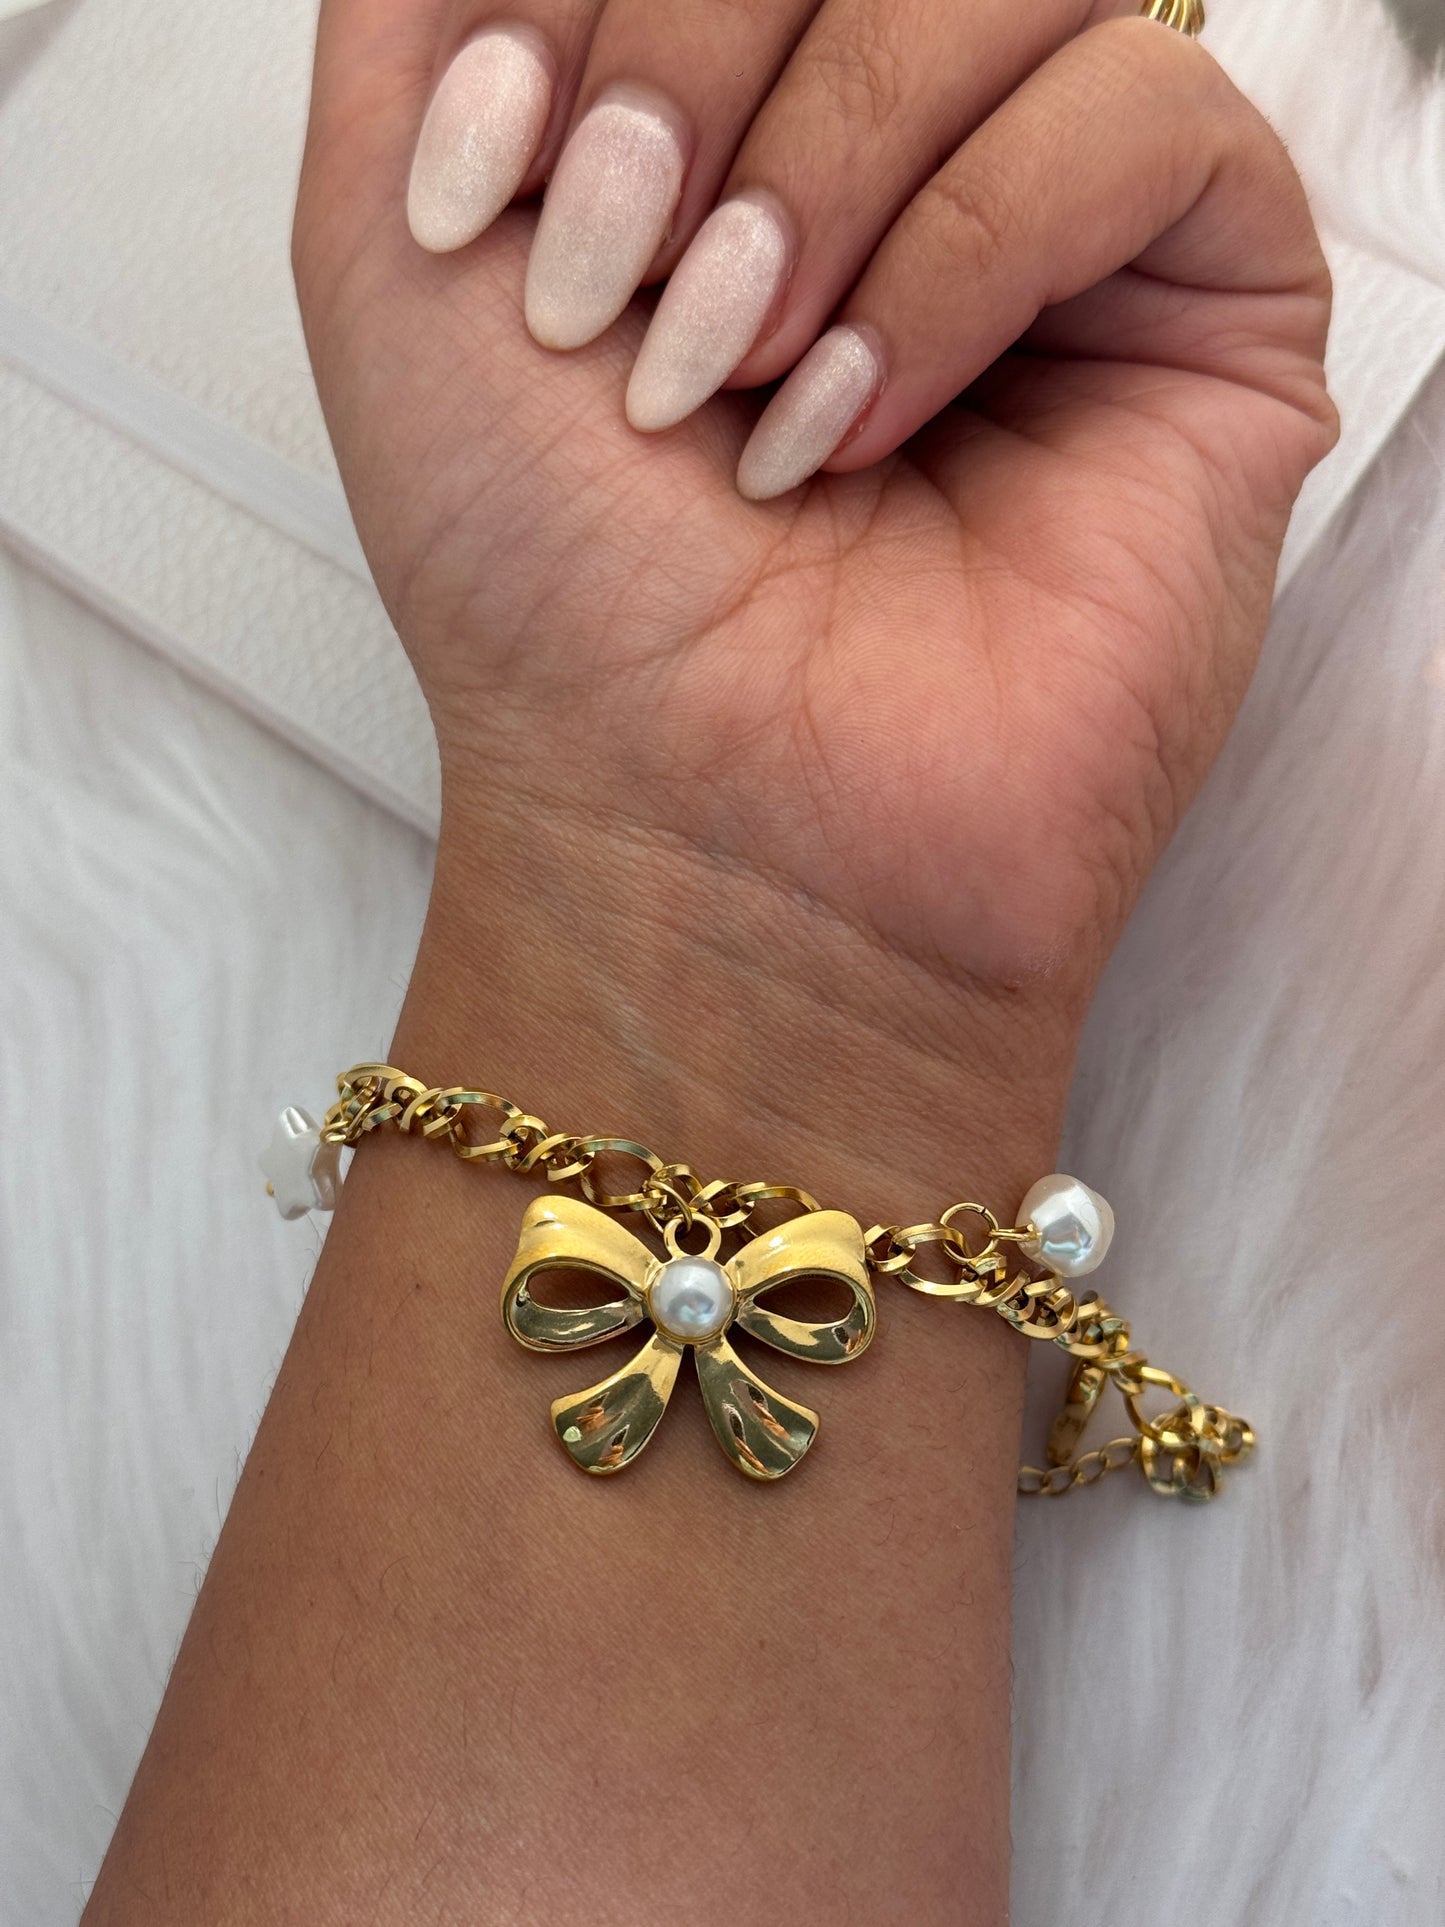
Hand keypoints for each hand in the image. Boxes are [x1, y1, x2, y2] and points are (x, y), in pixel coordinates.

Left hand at [294, 0, 1333, 1087]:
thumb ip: (431, 4)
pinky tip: (866, 419)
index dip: (607, 10)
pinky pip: (1136, 119)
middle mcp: (911, 152)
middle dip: (691, 71)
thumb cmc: (549, 579)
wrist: (694, 823)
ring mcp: (1068, 229)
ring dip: (827, 170)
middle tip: (620, 293)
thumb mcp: (389, 239)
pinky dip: (967, 252)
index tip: (505, 201)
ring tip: (738, 380)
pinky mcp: (1209, 310)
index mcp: (743, 110)